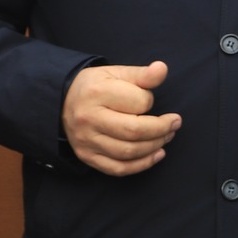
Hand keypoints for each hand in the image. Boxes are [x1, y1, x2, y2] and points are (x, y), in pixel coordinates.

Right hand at [62, 62, 177, 175]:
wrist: (61, 101)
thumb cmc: (97, 86)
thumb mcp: (117, 72)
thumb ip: (142, 74)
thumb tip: (162, 68)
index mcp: (98, 93)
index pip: (138, 102)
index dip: (151, 101)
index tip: (149, 99)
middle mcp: (89, 118)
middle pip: (134, 131)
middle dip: (162, 129)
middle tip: (175, 123)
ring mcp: (86, 140)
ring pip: (128, 152)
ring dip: (155, 146)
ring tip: (167, 136)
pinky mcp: (86, 156)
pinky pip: (118, 168)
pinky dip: (141, 165)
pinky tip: (157, 154)